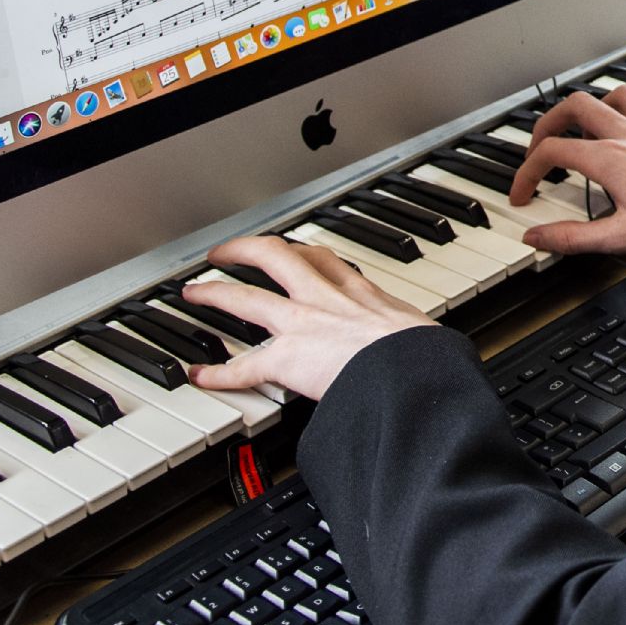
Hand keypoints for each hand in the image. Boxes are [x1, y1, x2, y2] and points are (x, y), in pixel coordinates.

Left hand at [182, 235, 434, 403]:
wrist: (413, 376)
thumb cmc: (425, 360)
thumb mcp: (421, 335)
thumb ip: (410, 338)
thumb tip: (430, 354)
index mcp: (361, 294)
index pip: (323, 260)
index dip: (299, 252)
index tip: (287, 249)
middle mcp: (326, 300)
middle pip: (276, 258)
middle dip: (246, 251)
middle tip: (227, 252)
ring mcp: (303, 326)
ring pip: (246, 297)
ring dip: (215, 292)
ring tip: (195, 290)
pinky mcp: (287, 359)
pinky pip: (243, 366)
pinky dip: (217, 373)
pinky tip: (200, 375)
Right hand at [505, 85, 625, 261]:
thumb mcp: (622, 238)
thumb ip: (574, 238)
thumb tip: (537, 237)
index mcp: (610, 158)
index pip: (551, 152)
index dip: (526, 173)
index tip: (523, 196)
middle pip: (574, 106)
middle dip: (547, 124)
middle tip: (539, 150)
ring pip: (612, 95)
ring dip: (589, 108)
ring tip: (578, 131)